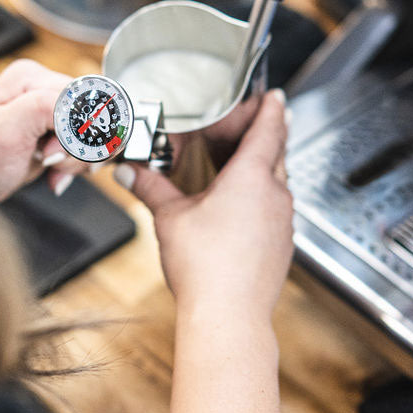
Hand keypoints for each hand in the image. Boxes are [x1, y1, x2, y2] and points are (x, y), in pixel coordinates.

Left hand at [0, 59, 87, 202]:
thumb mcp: (5, 130)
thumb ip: (45, 108)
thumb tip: (86, 105)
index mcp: (32, 78)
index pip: (84, 98)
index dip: (80, 130)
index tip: (54, 152)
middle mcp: (45, 89)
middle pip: (94, 117)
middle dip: (79, 148)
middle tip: (49, 160)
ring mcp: (53, 111)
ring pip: (96, 134)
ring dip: (78, 160)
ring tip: (50, 168)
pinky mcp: (58, 132)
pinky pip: (87, 147)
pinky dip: (76, 166)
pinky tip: (55, 173)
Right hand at [121, 89, 292, 320]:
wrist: (230, 317)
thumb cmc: (205, 267)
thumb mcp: (170, 218)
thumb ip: (150, 188)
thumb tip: (129, 171)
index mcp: (252, 178)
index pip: (270, 129)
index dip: (271, 108)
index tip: (275, 96)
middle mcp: (276, 196)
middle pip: (276, 152)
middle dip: (264, 136)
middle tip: (246, 128)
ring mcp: (284, 222)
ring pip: (278, 181)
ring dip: (263, 167)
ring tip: (239, 166)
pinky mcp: (282, 244)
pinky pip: (277, 207)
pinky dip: (263, 196)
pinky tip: (241, 209)